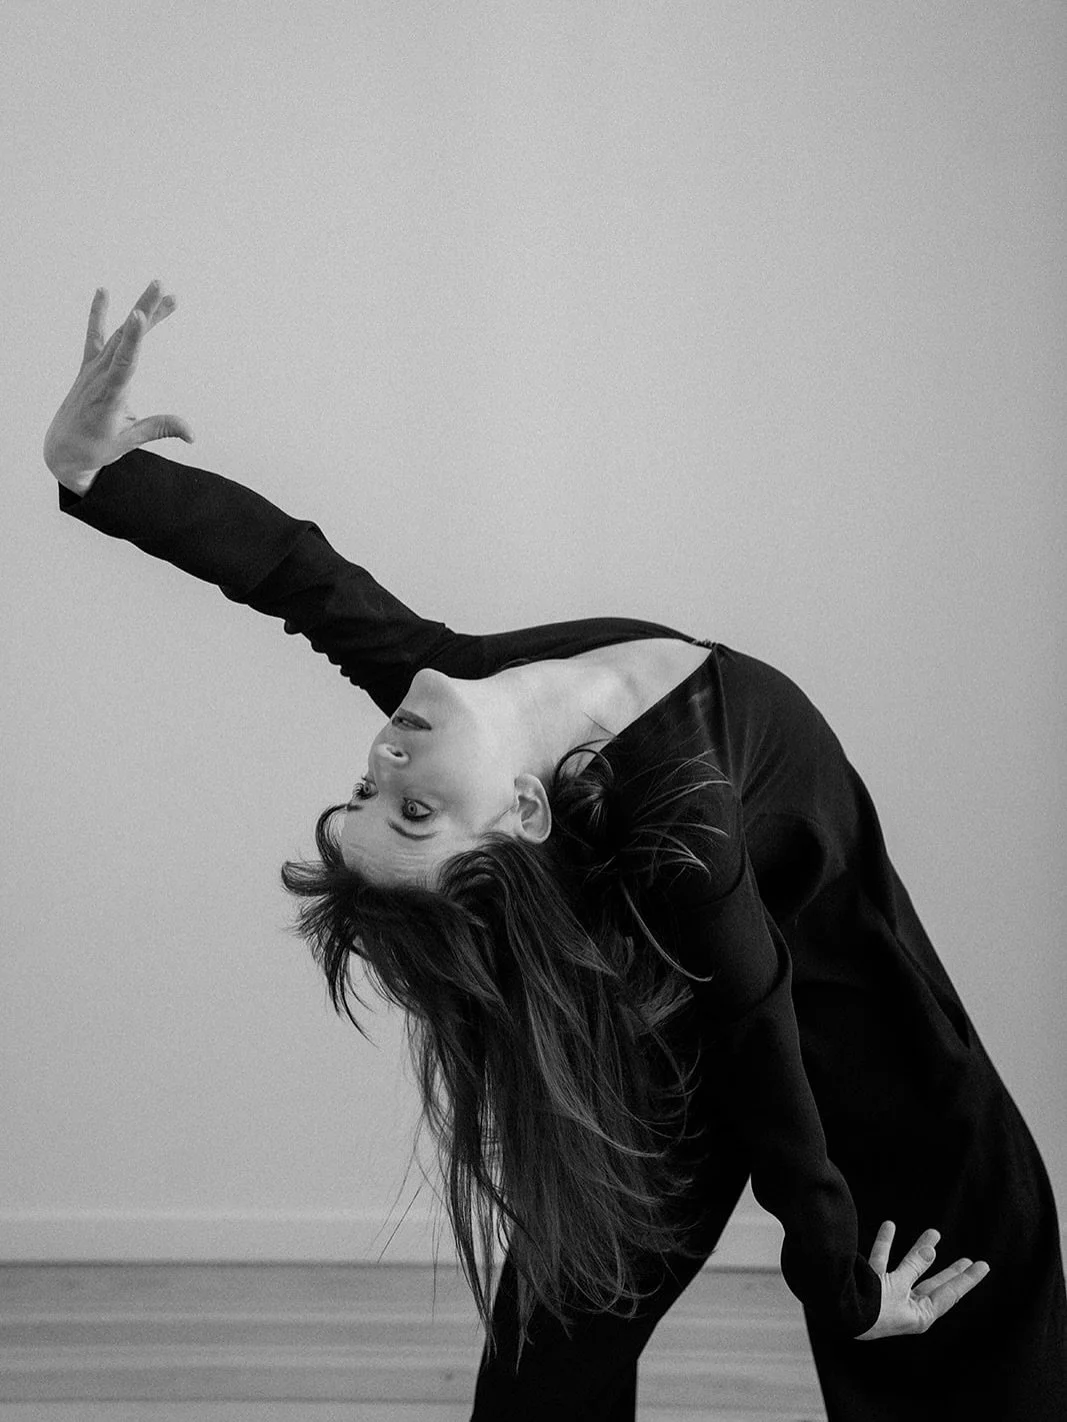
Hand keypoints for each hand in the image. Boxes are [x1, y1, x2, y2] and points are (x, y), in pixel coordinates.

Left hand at [43, 280, 193, 494]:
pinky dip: (98, 313)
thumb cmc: (96, 446)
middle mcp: (100, 375)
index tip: (139, 314)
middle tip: (162, 288)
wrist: (63, 447)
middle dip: (145, 311)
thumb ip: (159, 429)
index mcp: (110, 395)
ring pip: (119, 332)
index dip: (134, 338)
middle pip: (126, 337)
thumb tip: (193, 434)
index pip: (124, 361)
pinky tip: (103, 291)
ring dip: (140, 310)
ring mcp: (93, 367)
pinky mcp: (89, 365)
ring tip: (159, 288)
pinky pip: (95, 335)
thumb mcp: (129, 441)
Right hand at [856, 1221, 989, 1339]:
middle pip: (934, 1284)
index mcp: (920, 1315)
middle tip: (969, 1261)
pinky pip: (883, 1261)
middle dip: (950, 1271)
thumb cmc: (872, 1307)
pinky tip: (890, 1226)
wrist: (837, 1312)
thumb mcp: (898, 1286)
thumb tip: (932, 1249)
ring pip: (909, 1269)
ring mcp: (890, 1295)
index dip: (967, 1278)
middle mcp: (907, 1306)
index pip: (950, 1293)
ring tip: (934, 1233)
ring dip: (919, 1250)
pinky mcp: (872, 1284)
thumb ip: (915, 1266)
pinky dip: (886, 1244)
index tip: (984, 1265)